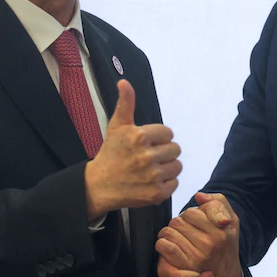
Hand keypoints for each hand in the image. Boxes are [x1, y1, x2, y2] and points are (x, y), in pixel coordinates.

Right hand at [83, 80, 181, 217]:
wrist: (99, 186)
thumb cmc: (111, 153)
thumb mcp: (117, 126)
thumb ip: (125, 103)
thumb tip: (124, 82)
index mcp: (140, 137)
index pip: (169, 133)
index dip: (158, 138)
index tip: (145, 144)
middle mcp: (147, 157)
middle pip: (175, 149)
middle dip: (163, 152)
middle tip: (147, 157)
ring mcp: (152, 177)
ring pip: (177, 166)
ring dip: (167, 167)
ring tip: (150, 169)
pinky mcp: (156, 194)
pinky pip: (175, 183)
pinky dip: (166, 183)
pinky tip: (151, 182)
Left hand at [156, 192, 242, 276]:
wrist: (226, 272)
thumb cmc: (226, 242)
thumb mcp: (231, 219)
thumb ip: (218, 202)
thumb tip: (199, 196)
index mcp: (220, 233)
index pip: (191, 213)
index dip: (190, 215)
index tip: (196, 222)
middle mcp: (208, 247)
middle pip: (177, 222)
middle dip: (179, 224)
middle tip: (187, 231)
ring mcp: (195, 259)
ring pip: (167, 233)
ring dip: (170, 233)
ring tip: (180, 238)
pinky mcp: (182, 269)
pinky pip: (163, 247)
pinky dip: (162, 243)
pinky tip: (170, 246)